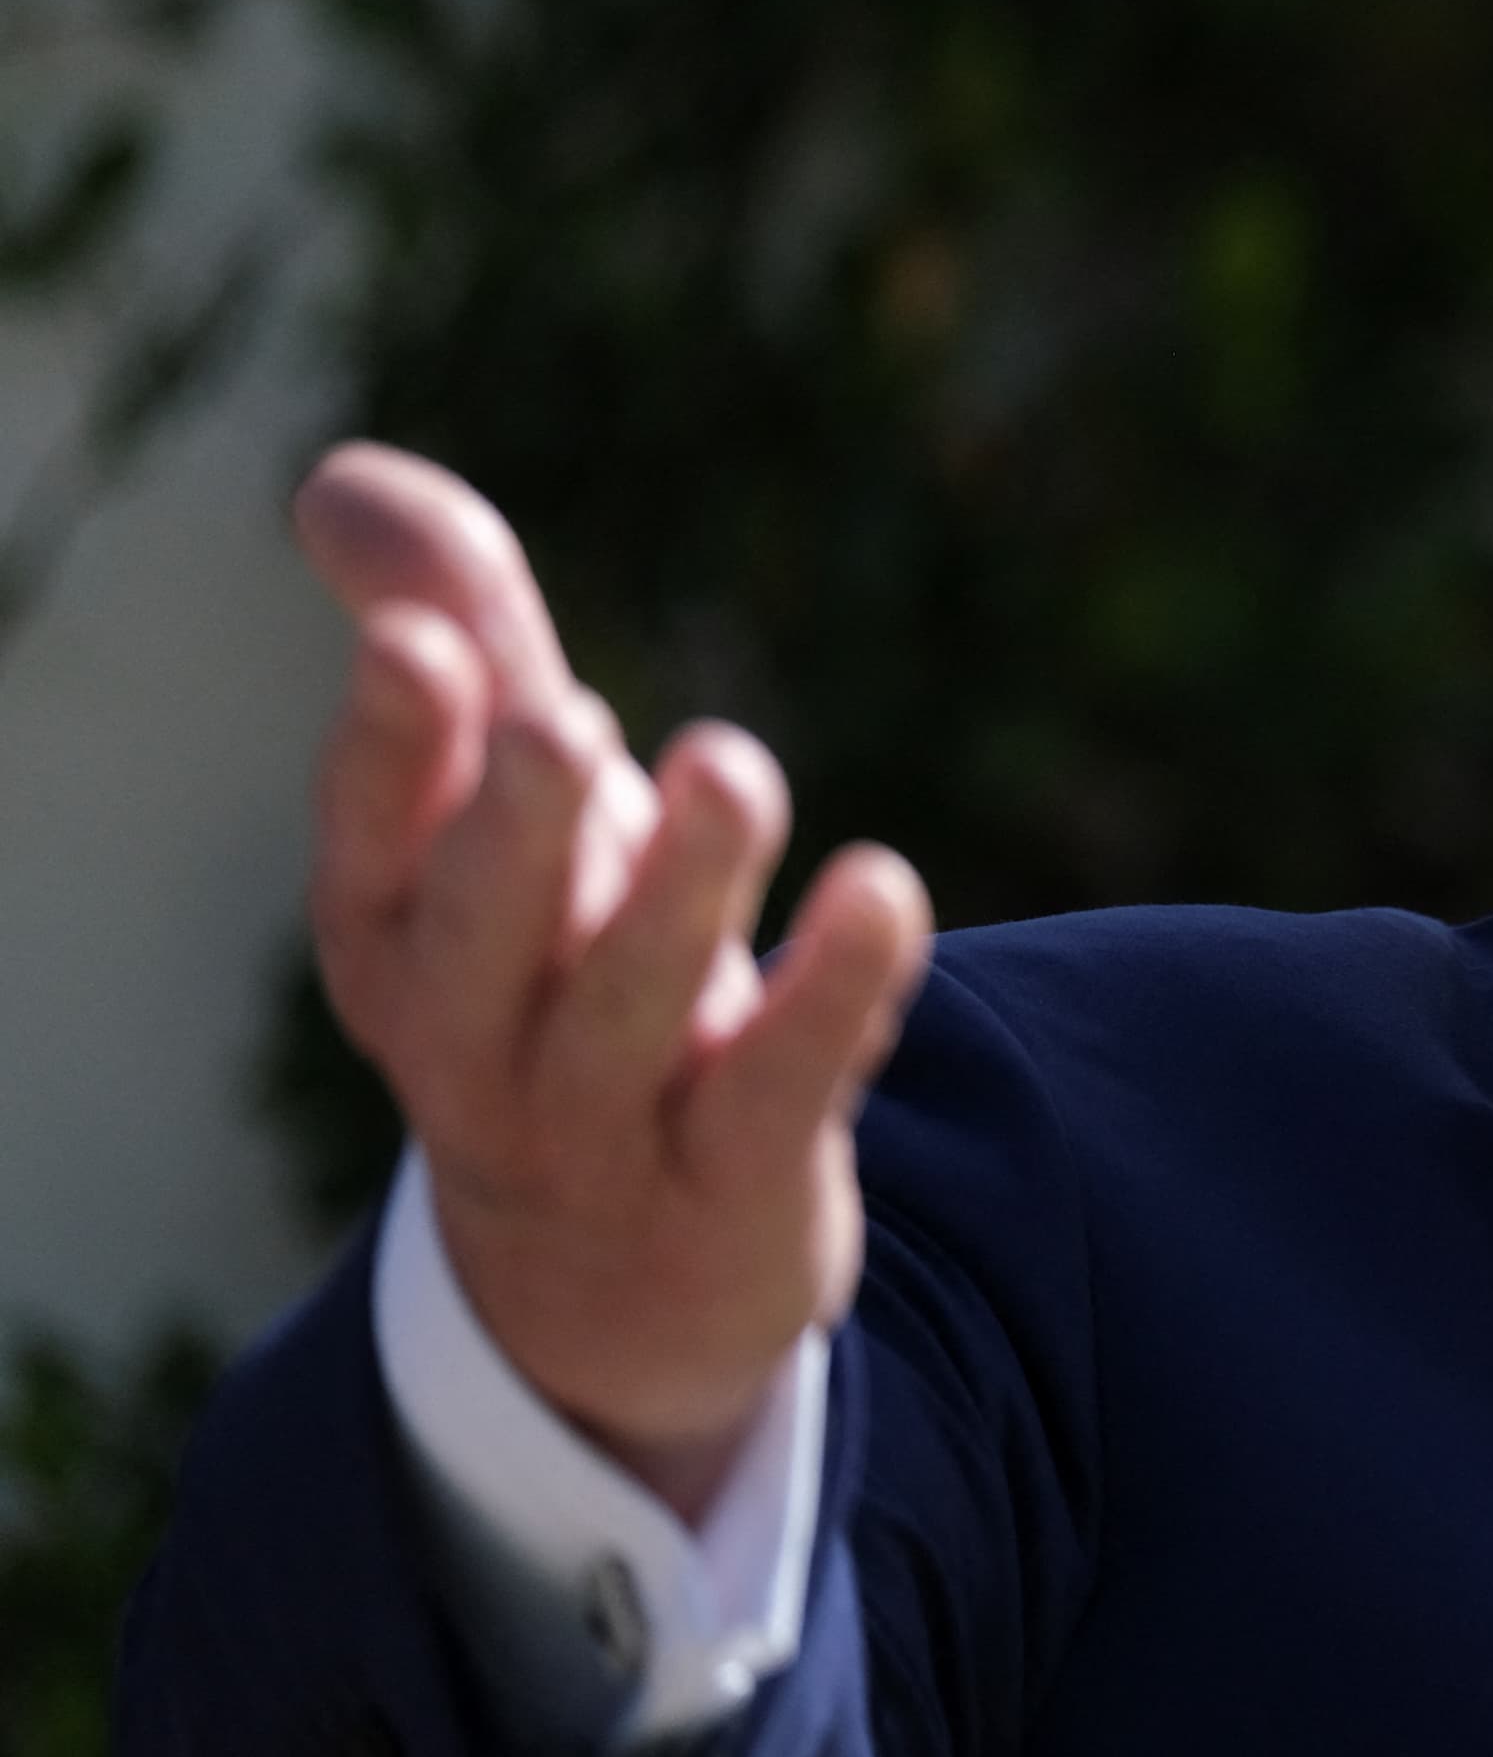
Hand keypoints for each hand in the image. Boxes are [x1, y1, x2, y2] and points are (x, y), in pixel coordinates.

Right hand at [295, 442, 931, 1519]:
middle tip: (565, 723)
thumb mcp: (502, 822)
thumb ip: (457, 644)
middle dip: (519, 834)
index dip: (392, 754)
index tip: (430, 647)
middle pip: (481, 940)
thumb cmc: (555, 976)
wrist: (620, 1280)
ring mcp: (603, 1128)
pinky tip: (885, 891)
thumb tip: (343, 477)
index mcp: (396, 940)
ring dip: (682, 897)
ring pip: (626, 1016)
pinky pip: (779, 1092)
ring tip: (735, 769)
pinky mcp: (736, 1185)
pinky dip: (833, 995)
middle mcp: (475, 1039)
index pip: (368, 847)